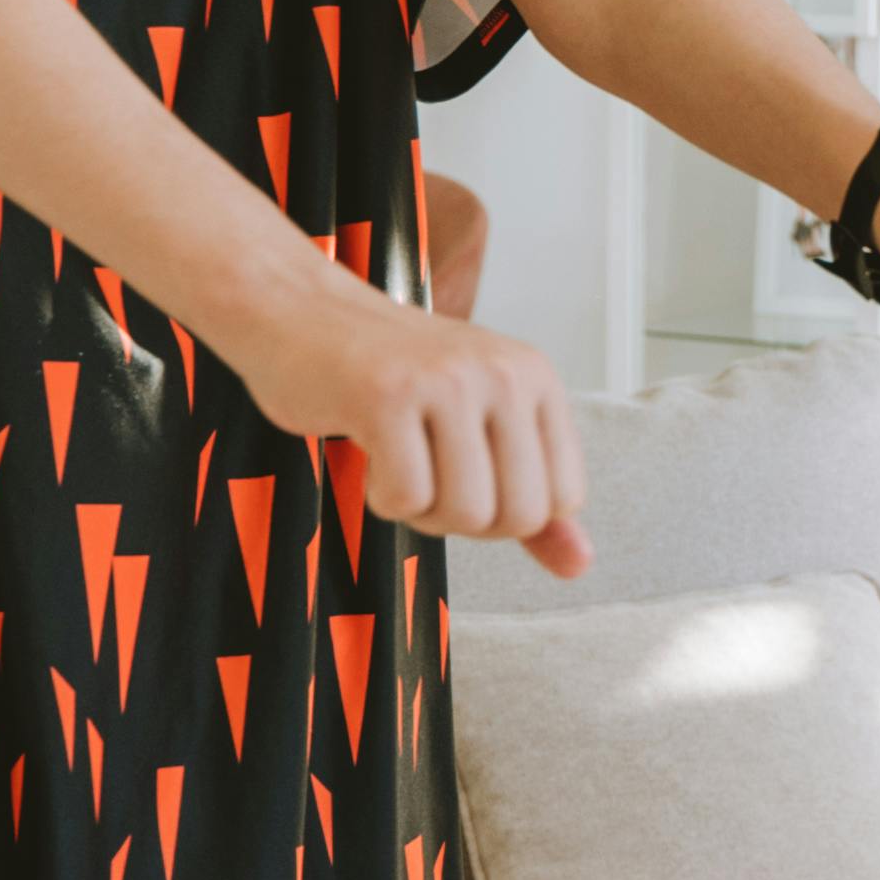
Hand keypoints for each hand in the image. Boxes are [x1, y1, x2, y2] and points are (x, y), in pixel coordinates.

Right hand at [206, 274, 591, 579]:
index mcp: (535, 377)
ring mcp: (446, 380)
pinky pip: (405, 499)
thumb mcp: (479, 425)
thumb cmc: (391, 375)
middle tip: (426, 471)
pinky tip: (370, 447)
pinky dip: (381, 496)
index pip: (562, 498)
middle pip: (517, 516)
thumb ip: (531, 495)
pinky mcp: (387, 394)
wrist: (301, 313)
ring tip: (398, 457)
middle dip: (464, 520)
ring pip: (464, 514)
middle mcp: (503, 372)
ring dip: (420, 509)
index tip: (466, 474)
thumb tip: (579, 566)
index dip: (507, 511)